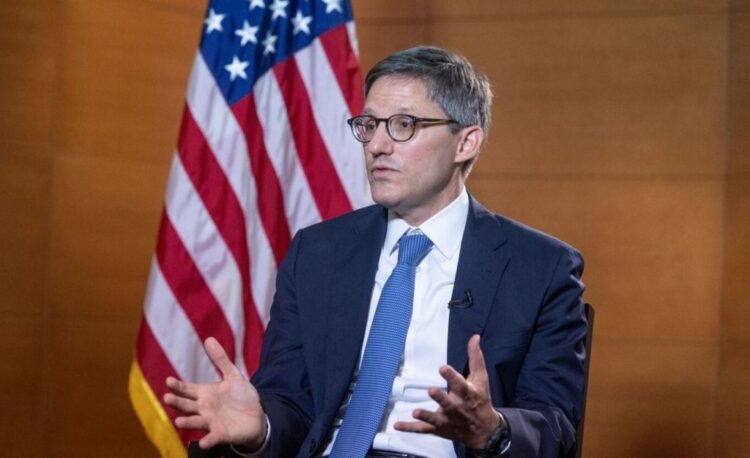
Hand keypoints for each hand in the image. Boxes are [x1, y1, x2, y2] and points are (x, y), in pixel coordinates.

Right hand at [163, 337, 266, 449]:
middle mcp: (204, 409)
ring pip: (196, 422)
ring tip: (178, 421)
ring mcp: (211, 422)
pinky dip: (209, 440)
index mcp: (205, 394)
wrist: (256, 417)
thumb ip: (220, 359)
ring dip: (187, 422)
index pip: (187, 389)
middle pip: (187, 405)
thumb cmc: (241, 397)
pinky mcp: (221, 434)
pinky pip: (213, 438)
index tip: (168, 381)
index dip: (178, 386)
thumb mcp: (232, 376)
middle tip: (167, 397)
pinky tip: (204, 442)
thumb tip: (209, 338)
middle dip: (177, 402)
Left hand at [393, 334, 500, 449]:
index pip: (460, 384)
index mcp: (467, 394)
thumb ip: (475, 358)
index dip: (452, 377)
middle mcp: (457, 408)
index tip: (443, 368)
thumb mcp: (480, 379)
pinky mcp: (438, 429)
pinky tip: (397, 424)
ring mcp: (447, 420)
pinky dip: (410, 428)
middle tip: (431, 390)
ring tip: (415, 412)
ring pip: (435, 419)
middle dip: (440, 398)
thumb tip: (475, 337)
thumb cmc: (480, 400)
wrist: (484, 431)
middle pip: (448, 403)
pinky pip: (422, 430)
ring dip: (425, 415)